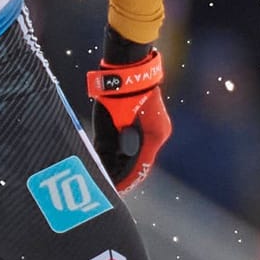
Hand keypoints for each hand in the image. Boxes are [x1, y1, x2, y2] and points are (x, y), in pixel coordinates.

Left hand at [85, 44, 169, 191]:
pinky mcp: (147, 122)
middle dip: (123, 175)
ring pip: (136, 153)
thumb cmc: (118, 93)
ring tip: (106, 178)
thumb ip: (109, 143)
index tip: (113, 192)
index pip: (139, 166)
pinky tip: (110, 161)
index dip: (125, 180)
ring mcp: (153, 128)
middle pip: (139, 162)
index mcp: (153, 136)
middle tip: (107, 189)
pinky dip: (123, 153)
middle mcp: (156, 135)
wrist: (129, 67)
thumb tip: (102, 164)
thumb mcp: (110, 121)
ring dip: (122, 165)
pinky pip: (135, 142)